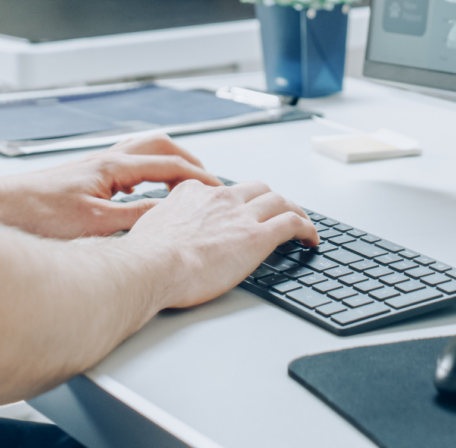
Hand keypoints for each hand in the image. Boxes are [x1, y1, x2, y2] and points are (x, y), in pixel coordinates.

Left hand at [0, 133, 220, 238]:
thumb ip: (136, 220)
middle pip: (160, 146)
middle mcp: (105, 160)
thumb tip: (170, 218)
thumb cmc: (36, 215)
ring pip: (142, 152)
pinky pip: (126, 165)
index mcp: (114, 167)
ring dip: (167, 163)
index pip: (170, 166)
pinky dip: (146, 173)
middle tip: (208, 180)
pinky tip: (142, 194)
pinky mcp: (83, 177)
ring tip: (183, 184)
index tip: (220, 190)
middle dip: (189, 161)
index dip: (200, 178)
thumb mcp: (94, 225)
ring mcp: (94, 166)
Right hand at [123, 179, 319, 309]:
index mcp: (193, 193)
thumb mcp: (149, 226)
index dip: (233, 202)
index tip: (236, 213)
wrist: (150, 266)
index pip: (220, 190)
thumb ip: (163, 223)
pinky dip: (307, 229)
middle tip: (274, 213)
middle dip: (268, 200)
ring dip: (293, 210)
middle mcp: (220, 198)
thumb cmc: (145, 257)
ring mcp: (241, 215)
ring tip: (300, 223)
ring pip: (279, 201)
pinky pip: (292, 223)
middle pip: (256, 189)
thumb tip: (160, 233)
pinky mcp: (258, 236)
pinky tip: (311, 239)